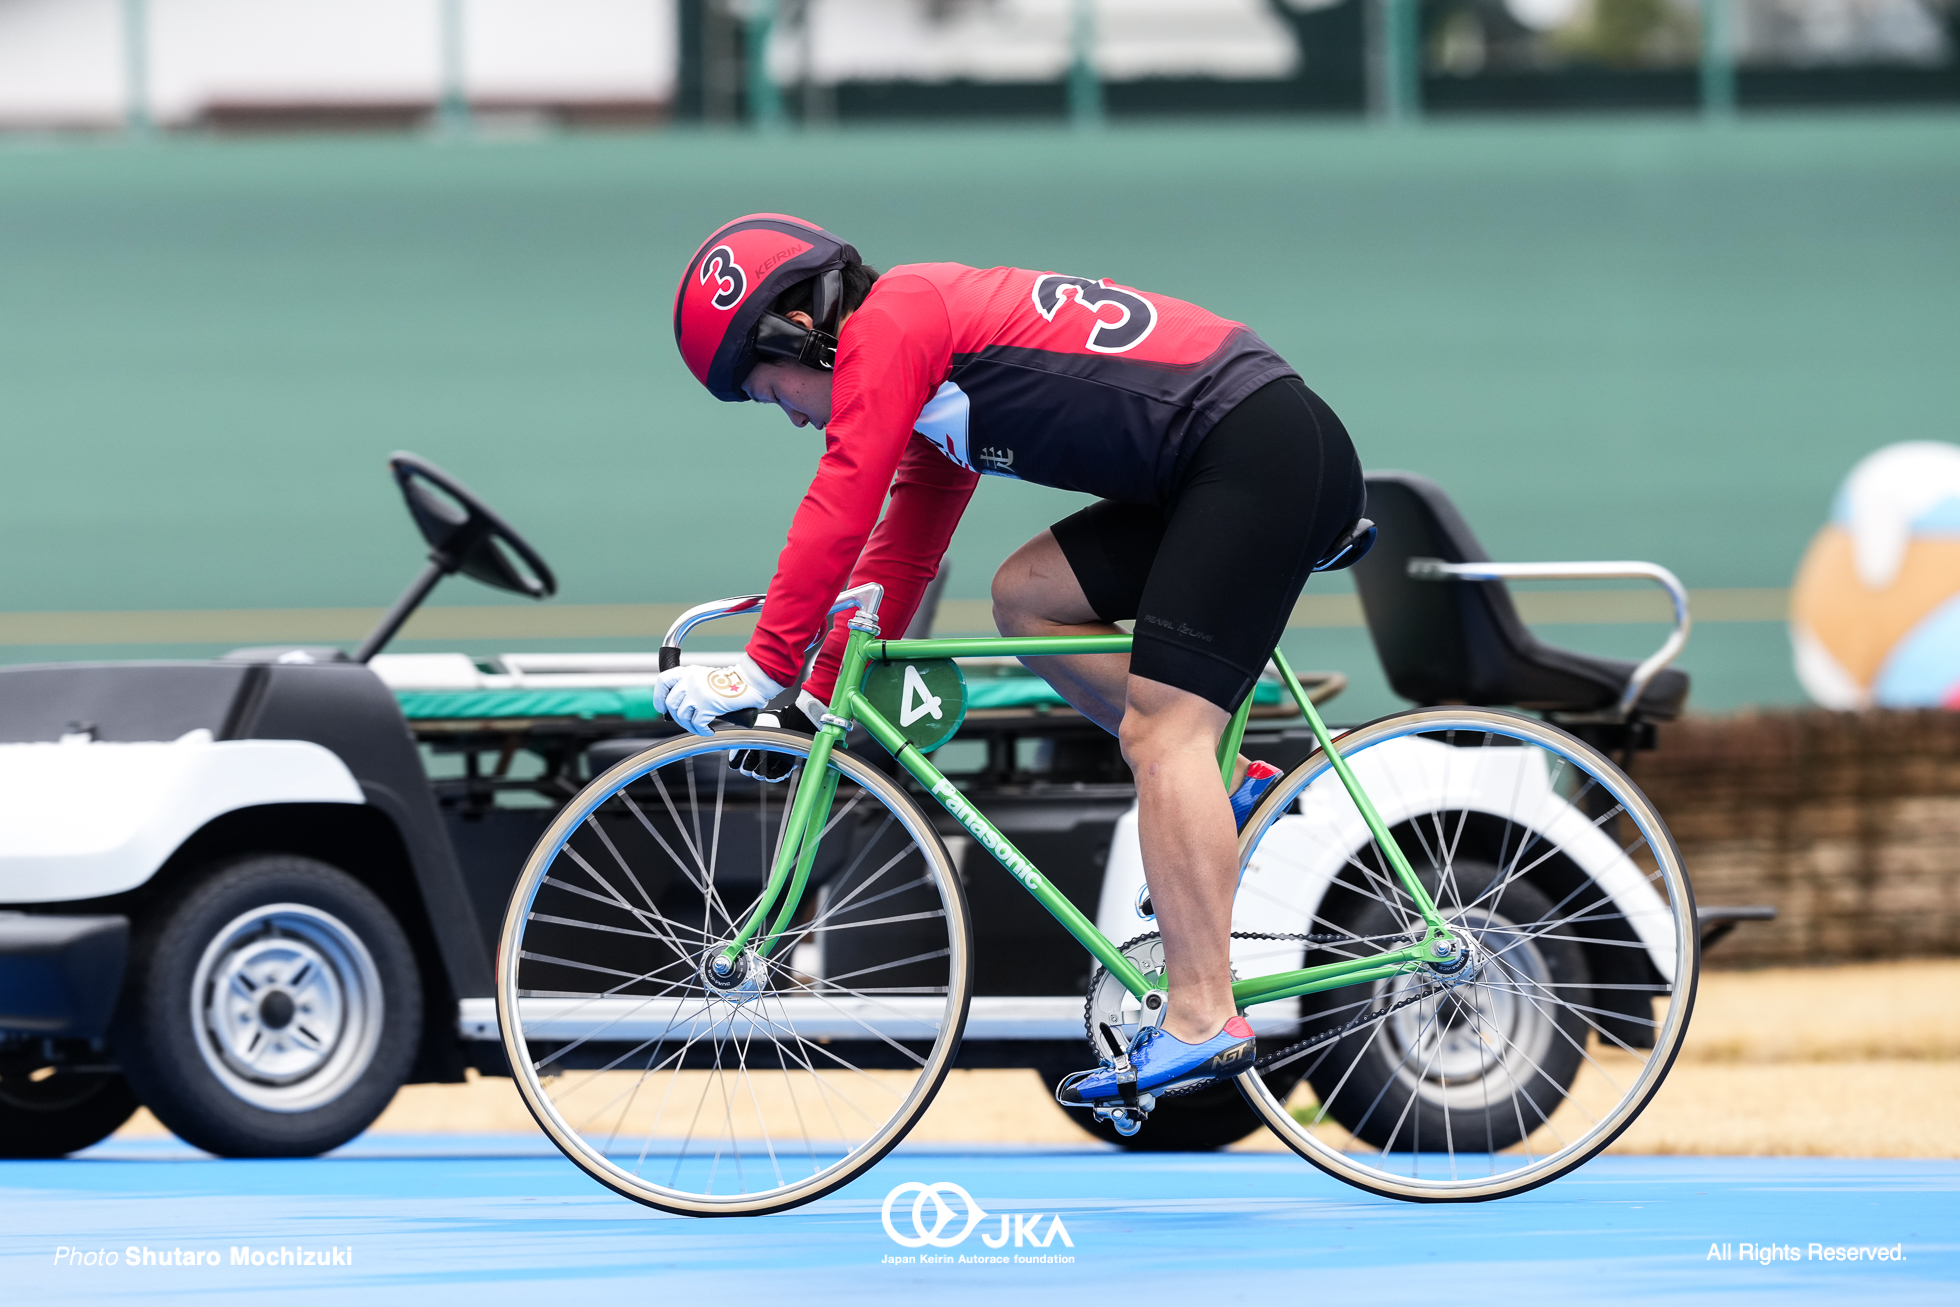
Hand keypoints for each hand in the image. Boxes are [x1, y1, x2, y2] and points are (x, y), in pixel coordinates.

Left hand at [653, 654, 781, 735]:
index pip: (664, 681)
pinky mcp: (707, 704)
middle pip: (671, 703)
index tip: (661, 707)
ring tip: (700, 727)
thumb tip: (682, 707)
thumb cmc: (733, 682)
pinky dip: (702, 731)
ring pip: (683, 716)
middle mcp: (690, 680)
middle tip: (687, 721)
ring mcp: (697, 692)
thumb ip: (693, 687)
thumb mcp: (707, 678)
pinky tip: (709, 731)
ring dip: (690, 726)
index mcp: (689, 672)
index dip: (659, 697)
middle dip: (677, 717)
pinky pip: (698, 724)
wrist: (751, 681)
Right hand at [732, 699, 818, 782]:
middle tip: (749, 769)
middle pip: (753, 766)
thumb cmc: (770, 725)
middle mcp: (764, 750)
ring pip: (766, 772)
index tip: (736, 765)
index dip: (739, 763)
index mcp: (754, 742)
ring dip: (762, 775)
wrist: (789, 724)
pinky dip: (775, 776)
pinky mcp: (787, 761)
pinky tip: (771, 775)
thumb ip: (738, 747)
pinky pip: (780, 773)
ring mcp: (776, 756)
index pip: (743, 757)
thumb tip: (732, 761)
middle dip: (749, 770)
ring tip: (760, 773)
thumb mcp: (748, 735)